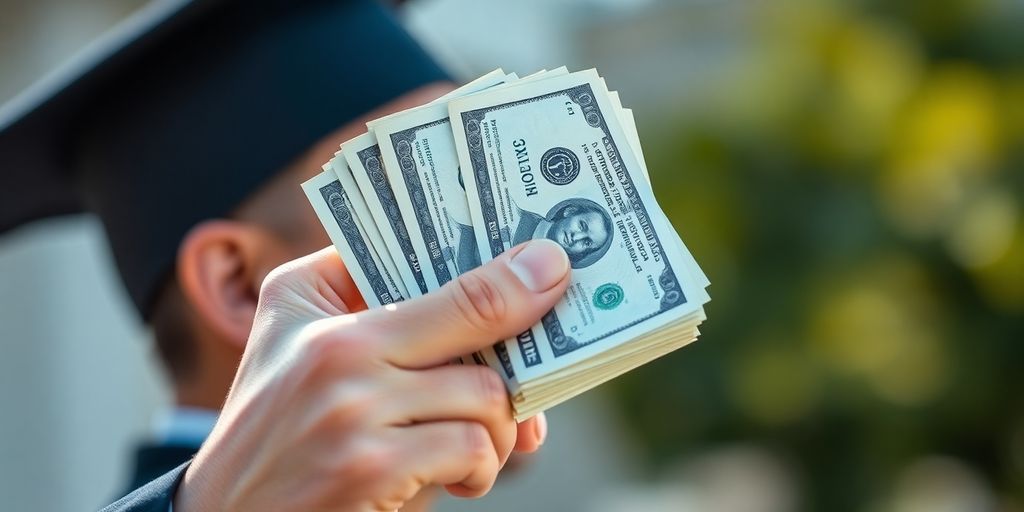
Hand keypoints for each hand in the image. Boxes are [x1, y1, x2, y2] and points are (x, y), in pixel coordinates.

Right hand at [174, 239, 569, 510]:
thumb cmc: (269, 419)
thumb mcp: (285, 332)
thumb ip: (346, 281)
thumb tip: (439, 250)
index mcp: (322, 311)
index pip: (436, 277)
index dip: (507, 272)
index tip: (552, 267)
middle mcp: (338, 354)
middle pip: (476, 323)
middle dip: (524, 344)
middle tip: (544, 368)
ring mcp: (355, 415)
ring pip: (484, 397)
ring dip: (499, 426)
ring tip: (481, 441)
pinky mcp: (371, 472)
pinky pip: (469, 451)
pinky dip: (480, 468)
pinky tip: (460, 477)